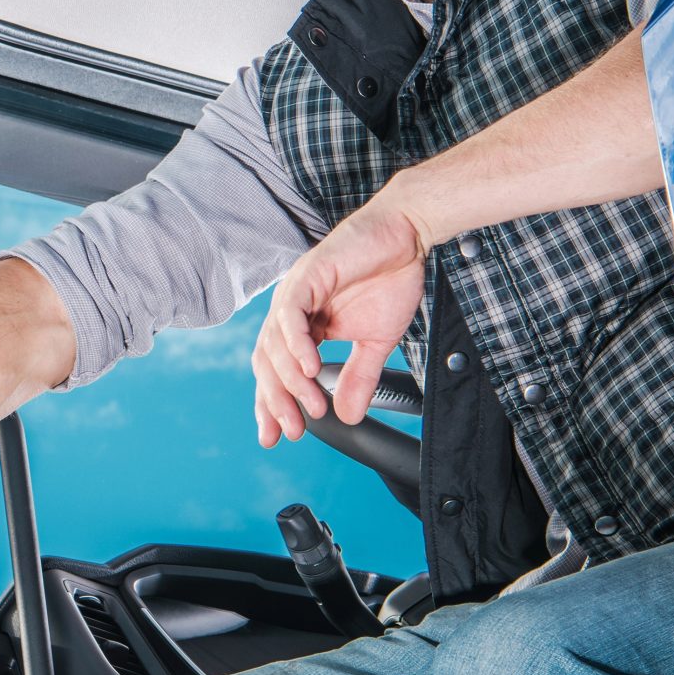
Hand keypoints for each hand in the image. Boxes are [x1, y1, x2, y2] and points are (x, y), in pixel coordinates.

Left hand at [252, 196, 431, 445]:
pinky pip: (291, 314)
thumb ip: (358, 377)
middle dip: (276, 401)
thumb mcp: (376, 342)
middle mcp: (290, 311)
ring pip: (275, 342)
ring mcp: (295, 292)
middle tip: (293, 430)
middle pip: (266, 362)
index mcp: (301, 327)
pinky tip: (308, 367)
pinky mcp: (307, 275)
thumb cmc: (389, 279)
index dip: (272, 405)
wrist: (407, 237)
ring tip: (312, 405)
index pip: (275, 371)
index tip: (277, 437)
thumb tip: (349, 416)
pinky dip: (296, 343)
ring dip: (291, 380)